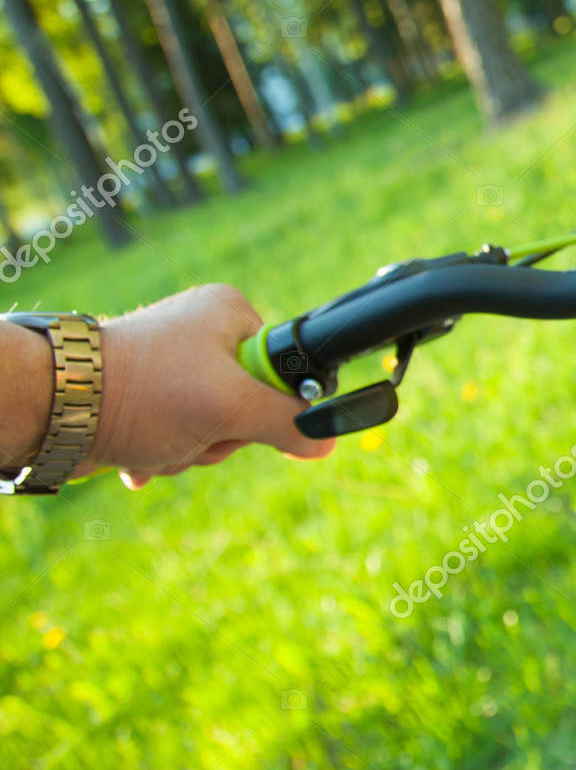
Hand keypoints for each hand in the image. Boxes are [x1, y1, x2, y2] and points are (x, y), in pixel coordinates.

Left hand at [90, 284, 335, 488]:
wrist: (56, 408)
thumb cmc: (143, 392)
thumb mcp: (230, 408)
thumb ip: (287, 423)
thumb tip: (324, 441)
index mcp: (230, 314)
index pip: (282, 370)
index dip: (265, 407)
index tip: (236, 417)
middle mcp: (203, 332)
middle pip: (248, 404)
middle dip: (220, 436)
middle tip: (193, 431)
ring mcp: (174, 364)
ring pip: (213, 425)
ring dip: (189, 449)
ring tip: (159, 441)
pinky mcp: (148, 393)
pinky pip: (180, 431)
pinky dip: (165, 451)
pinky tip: (141, 454)